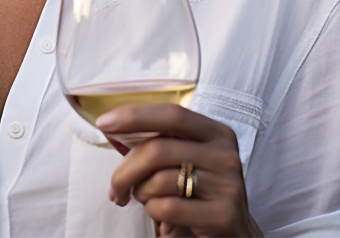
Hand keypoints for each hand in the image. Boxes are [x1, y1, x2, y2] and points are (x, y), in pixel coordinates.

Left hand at [98, 104, 260, 237]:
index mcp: (217, 132)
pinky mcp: (222, 214)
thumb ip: (159, 143)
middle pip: (158, 150)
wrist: (235, 233)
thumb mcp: (188, 160)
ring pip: (159, 181)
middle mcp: (225, 154)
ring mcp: (227, 184)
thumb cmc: (200, 193)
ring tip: (145, 201)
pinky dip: (154, 213)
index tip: (104, 123)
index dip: (135, 116)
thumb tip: (112, 126)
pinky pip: (167, 208)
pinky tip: (161, 217)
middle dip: (124, 171)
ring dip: (141, 194)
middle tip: (115, 190)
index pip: (172, 114)